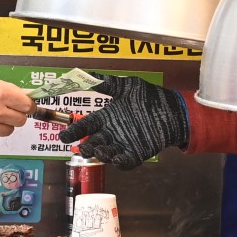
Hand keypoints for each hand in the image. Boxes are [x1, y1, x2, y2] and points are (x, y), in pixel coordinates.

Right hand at [0, 74, 31, 144]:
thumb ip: (8, 90)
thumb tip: (24, 96)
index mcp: (0, 94)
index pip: (28, 105)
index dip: (28, 105)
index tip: (27, 106)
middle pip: (22, 120)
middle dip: (17, 115)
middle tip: (9, 110)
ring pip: (9, 130)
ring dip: (4, 124)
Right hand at [57, 77, 187, 169]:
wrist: (173, 109)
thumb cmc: (149, 97)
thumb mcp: (126, 86)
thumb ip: (107, 83)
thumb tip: (85, 74)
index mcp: (106, 117)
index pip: (85, 126)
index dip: (74, 131)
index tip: (64, 136)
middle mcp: (111, 132)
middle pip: (93, 142)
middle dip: (86, 146)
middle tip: (82, 147)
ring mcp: (123, 144)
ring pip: (106, 154)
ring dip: (101, 154)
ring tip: (100, 151)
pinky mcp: (137, 153)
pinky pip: (125, 162)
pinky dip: (120, 162)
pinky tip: (117, 158)